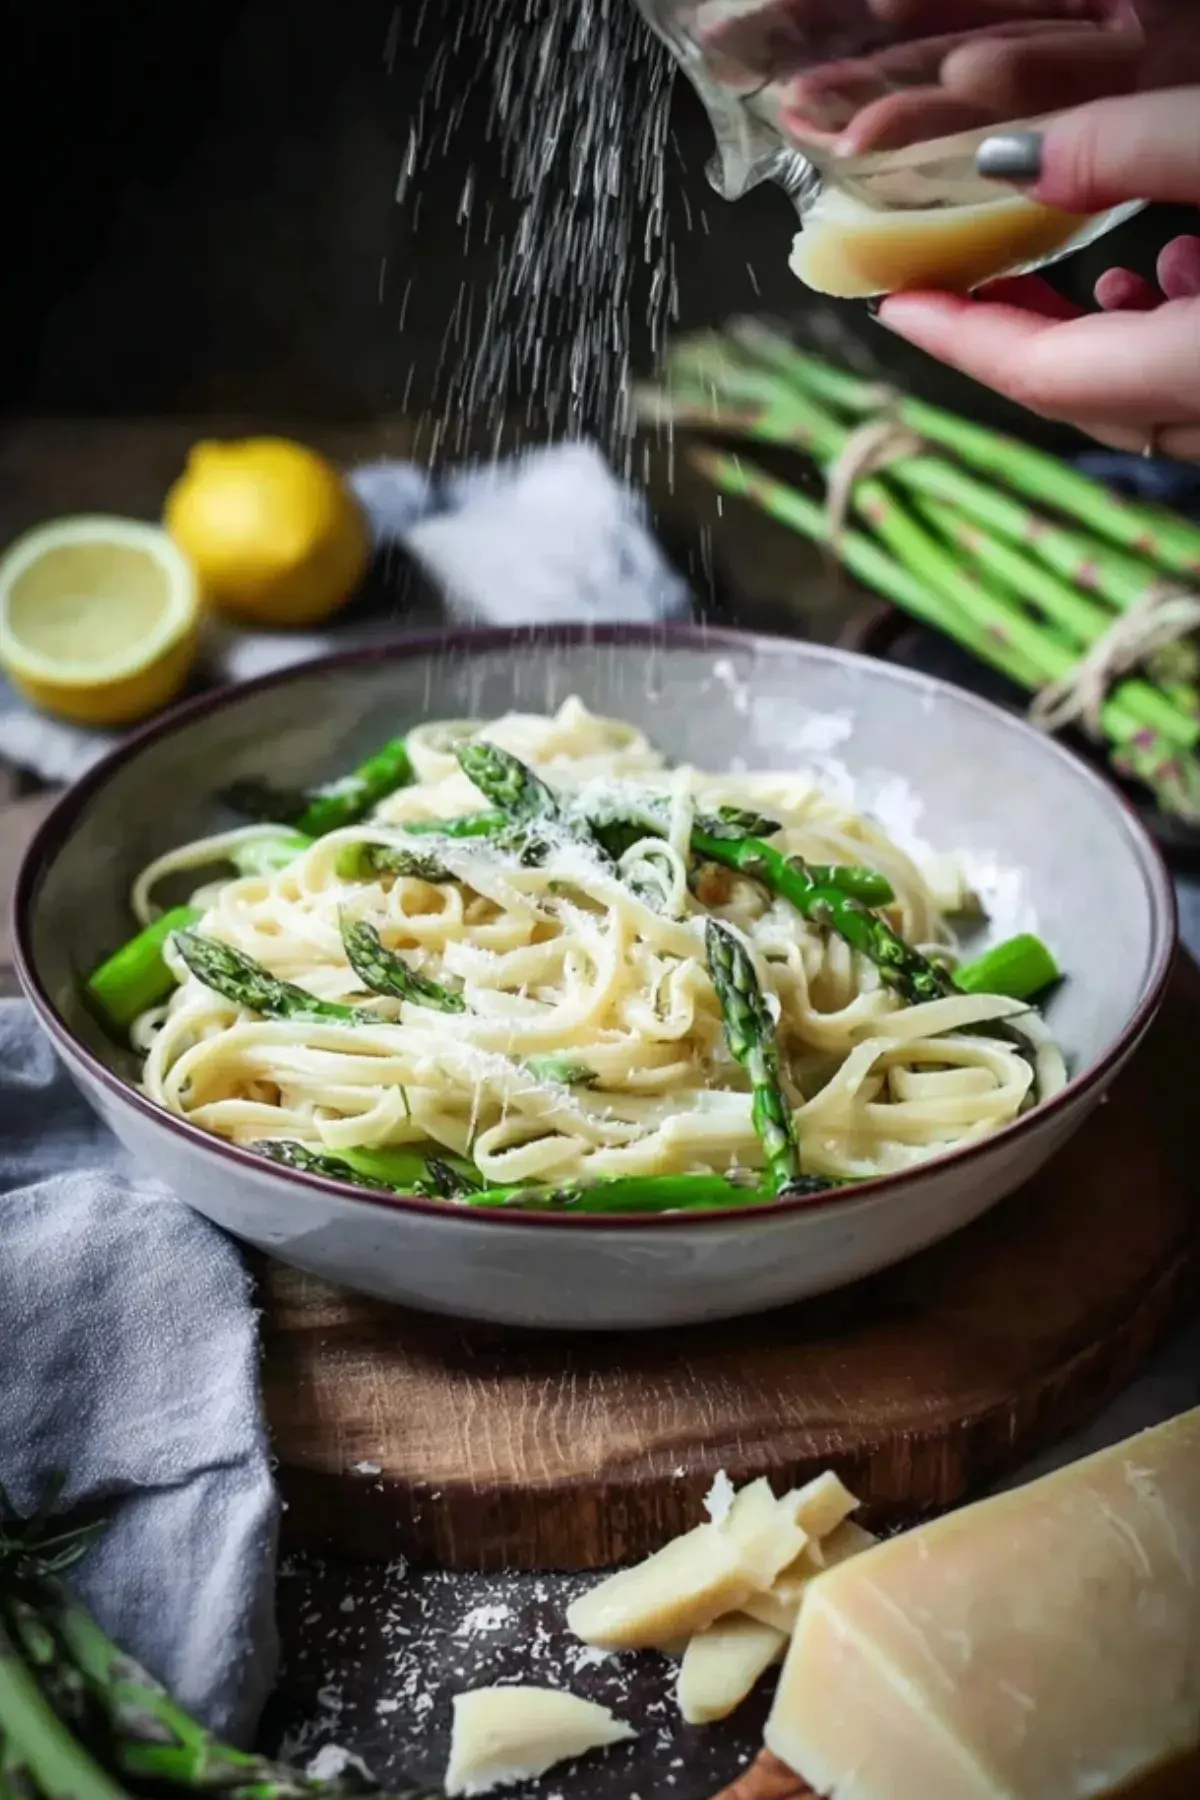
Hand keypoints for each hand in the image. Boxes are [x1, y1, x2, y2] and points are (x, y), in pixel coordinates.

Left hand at [878, 88, 1199, 461]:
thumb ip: (1132, 151)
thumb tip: (1009, 160)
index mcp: (1189, 368)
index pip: (1036, 372)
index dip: (956, 338)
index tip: (893, 301)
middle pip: (1074, 393)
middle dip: (999, 339)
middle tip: (940, 286)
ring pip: (1134, 393)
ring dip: (1079, 335)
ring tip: (1031, 272)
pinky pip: (1189, 376)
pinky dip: (1155, 331)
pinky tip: (1169, 267)